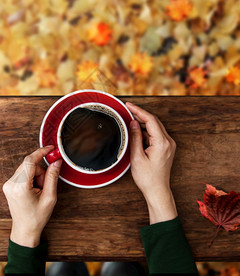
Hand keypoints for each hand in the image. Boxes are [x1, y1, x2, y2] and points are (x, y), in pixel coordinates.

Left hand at [2, 145, 62, 246]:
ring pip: (27, 168)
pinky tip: (33, 190)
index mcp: (20, 187)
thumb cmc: (36, 217)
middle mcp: (11, 184)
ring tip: (38, 191)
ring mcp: (8, 184)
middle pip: (29, 164)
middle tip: (45, 185)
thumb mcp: (49, 197)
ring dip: (36, 175)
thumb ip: (52, 177)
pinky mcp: (8, 185)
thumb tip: (56, 161)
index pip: (30, 161)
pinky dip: (30, 178)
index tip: (50, 149)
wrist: (25, 229)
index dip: (41, 152)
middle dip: (40, 171)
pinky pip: (22, 173)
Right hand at [126, 102, 177, 223]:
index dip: (138, 110)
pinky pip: (156, 134)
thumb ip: (135, 138)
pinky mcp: (166, 148)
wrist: (157, 190)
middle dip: (140, 114)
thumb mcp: (137, 157)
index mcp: (162, 143)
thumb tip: (133, 123)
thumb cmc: (147, 178)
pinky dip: (146, 130)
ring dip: (142, 123)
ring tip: (129, 121)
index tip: (129, 105)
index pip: (150, 120)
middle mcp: (168, 142)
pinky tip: (137, 132)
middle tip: (127, 110)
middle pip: (153, 121)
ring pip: (155, 127)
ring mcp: (168, 144)